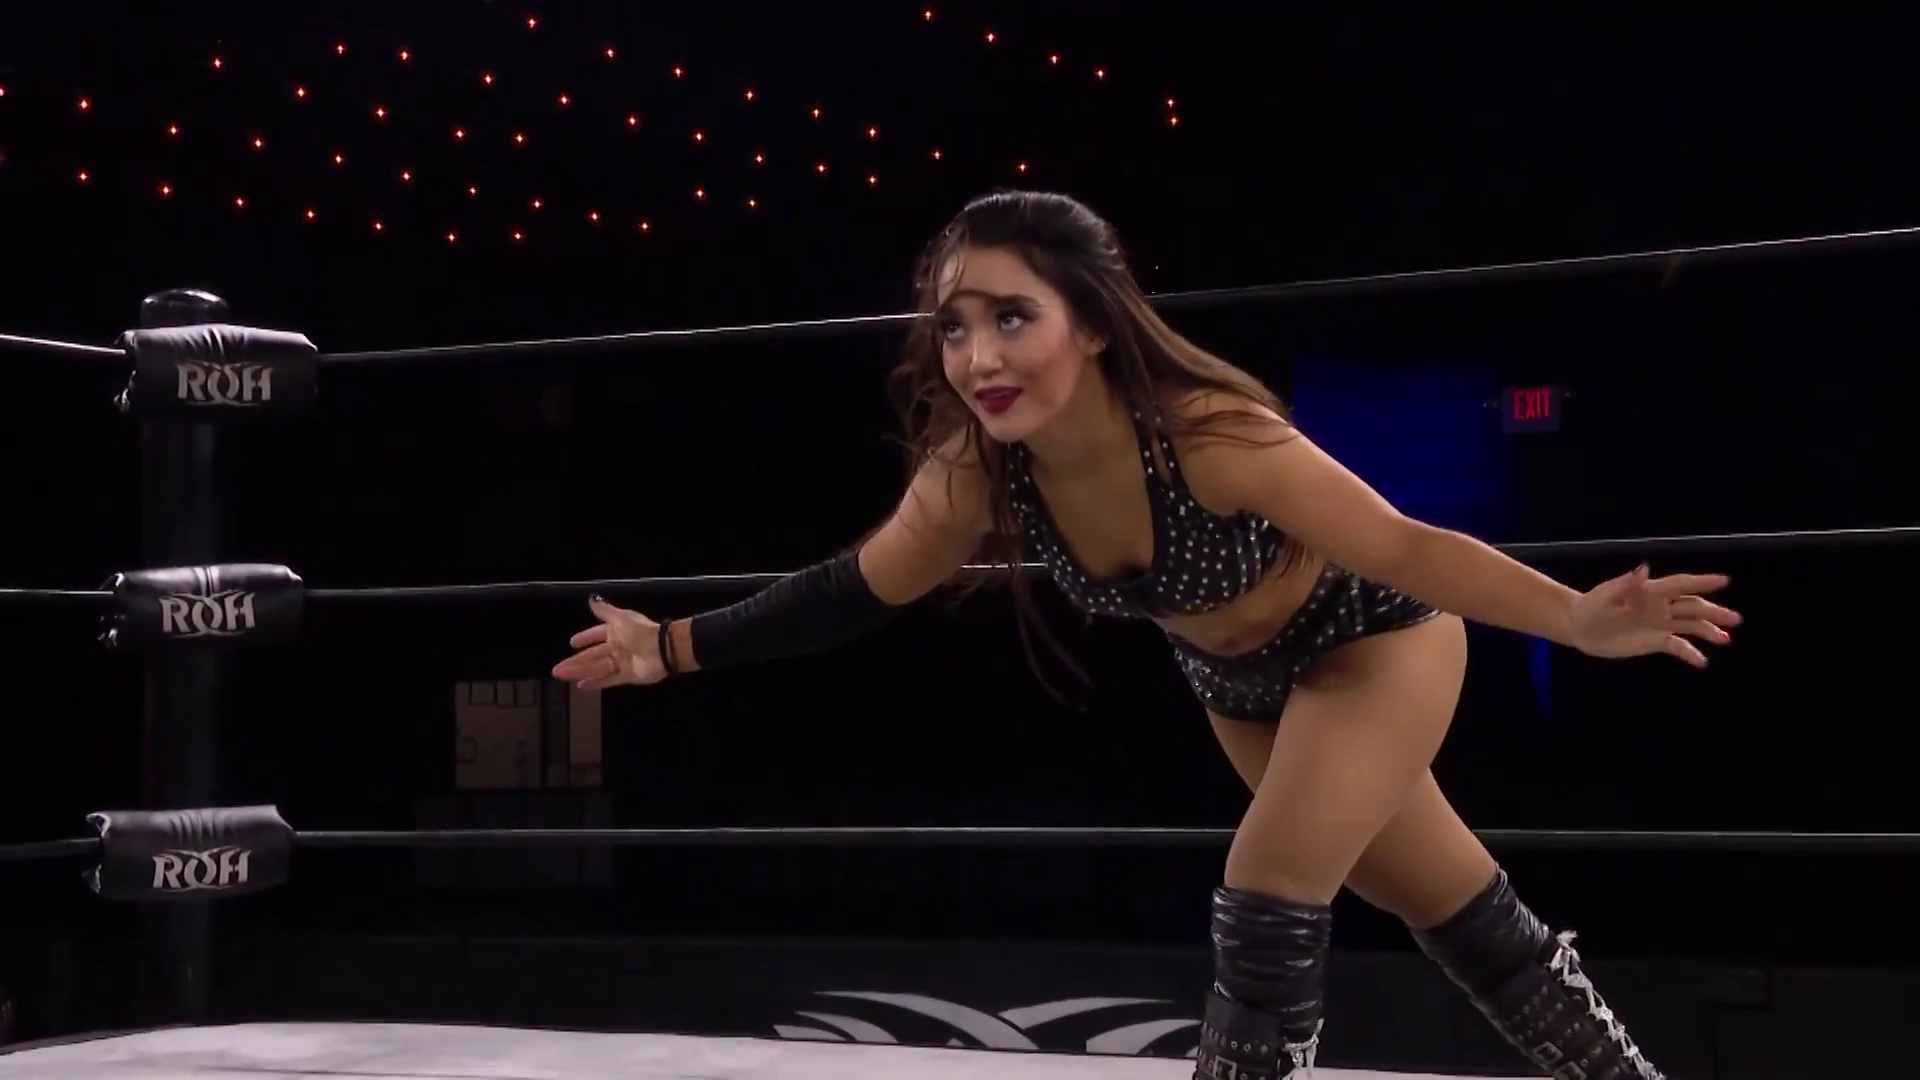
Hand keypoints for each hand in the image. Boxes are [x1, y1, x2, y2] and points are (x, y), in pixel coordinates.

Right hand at [552, 596, 666, 690]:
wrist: (664, 649)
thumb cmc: (641, 631)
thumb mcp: (621, 618)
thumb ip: (605, 611)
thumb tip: (591, 598)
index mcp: (616, 631)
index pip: (596, 634)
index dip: (585, 638)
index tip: (572, 643)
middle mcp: (617, 646)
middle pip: (592, 655)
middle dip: (575, 661)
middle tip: (556, 668)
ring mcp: (621, 662)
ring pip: (596, 668)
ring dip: (578, 672)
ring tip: (561, 675)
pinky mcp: (626, 676)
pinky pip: (607, 679)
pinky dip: (595, 682)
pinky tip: (580, 686)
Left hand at [1567, 563, 1741, 667]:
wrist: (1580, 627)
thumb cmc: (1591, 606)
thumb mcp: (1606, 596)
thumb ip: (1626, 584)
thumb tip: (1644, 567)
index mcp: (1650, 591)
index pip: (1680, 584)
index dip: (1702, 582)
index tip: (1724, 581)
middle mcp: (1660, 606)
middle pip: (1692, 606)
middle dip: (1714, 612)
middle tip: (1736, 619)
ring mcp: (1659, 623)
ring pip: (1690, 625)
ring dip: (1708, 631)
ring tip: (1726, 639)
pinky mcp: (1654, 640)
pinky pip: (1677, 646)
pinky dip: (1689, 653)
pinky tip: (1701, 662)